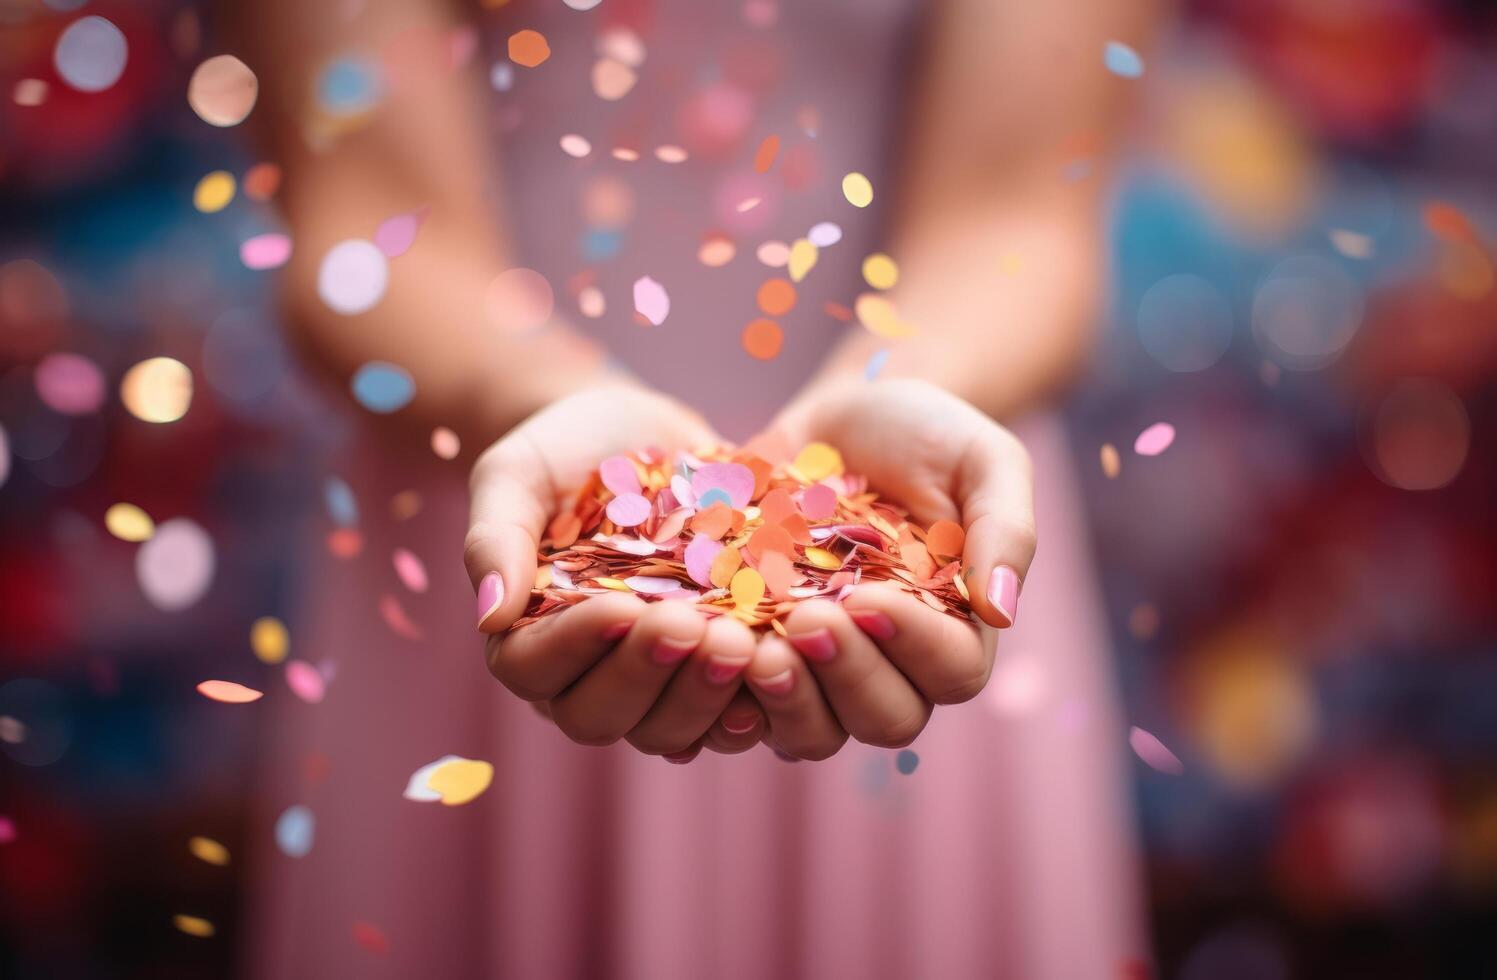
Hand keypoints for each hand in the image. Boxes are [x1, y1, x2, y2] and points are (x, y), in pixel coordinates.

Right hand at [465, 383, 767, 758]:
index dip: (576, 648)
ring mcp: (655, 682)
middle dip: (648, 676)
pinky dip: (758, 699)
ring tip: (744, 643)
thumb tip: (489, 614)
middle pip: (601, 717)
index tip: (619, 607)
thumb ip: (496, 537)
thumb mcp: (517, 473)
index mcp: (526, 636)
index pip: (534, 670)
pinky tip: (781, 664)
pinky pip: (732, 713)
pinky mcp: (713, 672)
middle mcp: (587, 675)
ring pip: (669, 729)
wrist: (643, 435)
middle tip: (694, 627)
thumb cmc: (565, 451)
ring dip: (705, 696)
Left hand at [742, 378, 1035, 759]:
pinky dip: (720, 692)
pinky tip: (700, 647)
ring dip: (783, 699)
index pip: (950, 672)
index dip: (911, 645)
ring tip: (748, 644)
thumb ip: (1006, 527)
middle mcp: (893, 665)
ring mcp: (820, 669)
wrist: (845, 416)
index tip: (868, 595)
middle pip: (884, 720)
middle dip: (845, 675)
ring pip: (812, 732)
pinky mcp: (759, 653)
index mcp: (957, 629)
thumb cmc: (927, 435)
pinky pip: (740, 706)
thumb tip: (1003, 610)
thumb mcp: (983, 459)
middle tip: (805, 617)